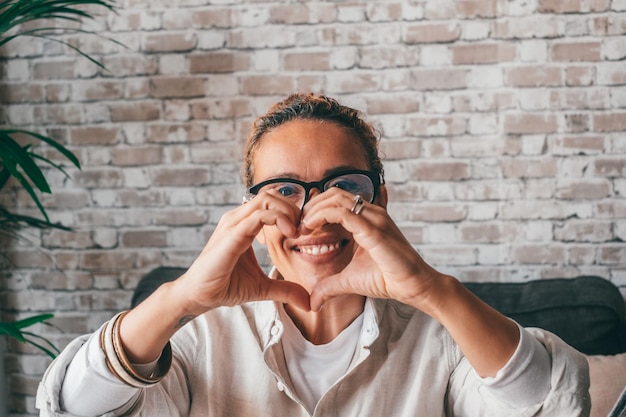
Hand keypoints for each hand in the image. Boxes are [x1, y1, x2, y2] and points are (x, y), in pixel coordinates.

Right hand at [175, 191, 310, 315]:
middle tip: (302, 230)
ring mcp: (233, 224)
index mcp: (244, 224)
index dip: (291, 212)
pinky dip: (279, 219)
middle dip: (293, 208)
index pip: (271, 201)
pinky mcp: (232, 235)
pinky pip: (259, 215)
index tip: (302, 233)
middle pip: (271, 194)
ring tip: (296, 232)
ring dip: (288, 212)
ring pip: (266, 199)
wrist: (200, 296)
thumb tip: (308, 302)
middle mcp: (237, 218)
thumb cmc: (226, 286)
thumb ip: (285, 289)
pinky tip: (289, 235)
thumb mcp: (263, 287)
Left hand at [300, 189, 444, 312]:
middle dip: (312, 206)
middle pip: (334, 194)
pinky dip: (322, 216)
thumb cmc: (387, 279)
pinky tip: (311, 228)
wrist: (413, 286)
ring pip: (336, 199)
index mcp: (366, 219)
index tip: (301, 228)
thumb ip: (329, 287)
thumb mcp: (349, 281)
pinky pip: (344, 213)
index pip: (336, 200)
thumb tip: (313, 303)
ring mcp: (374, 219)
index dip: (314, 210)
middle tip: (299, 225)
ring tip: (303, 226)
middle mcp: (370, 214)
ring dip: (314, 209)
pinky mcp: (374, 230)